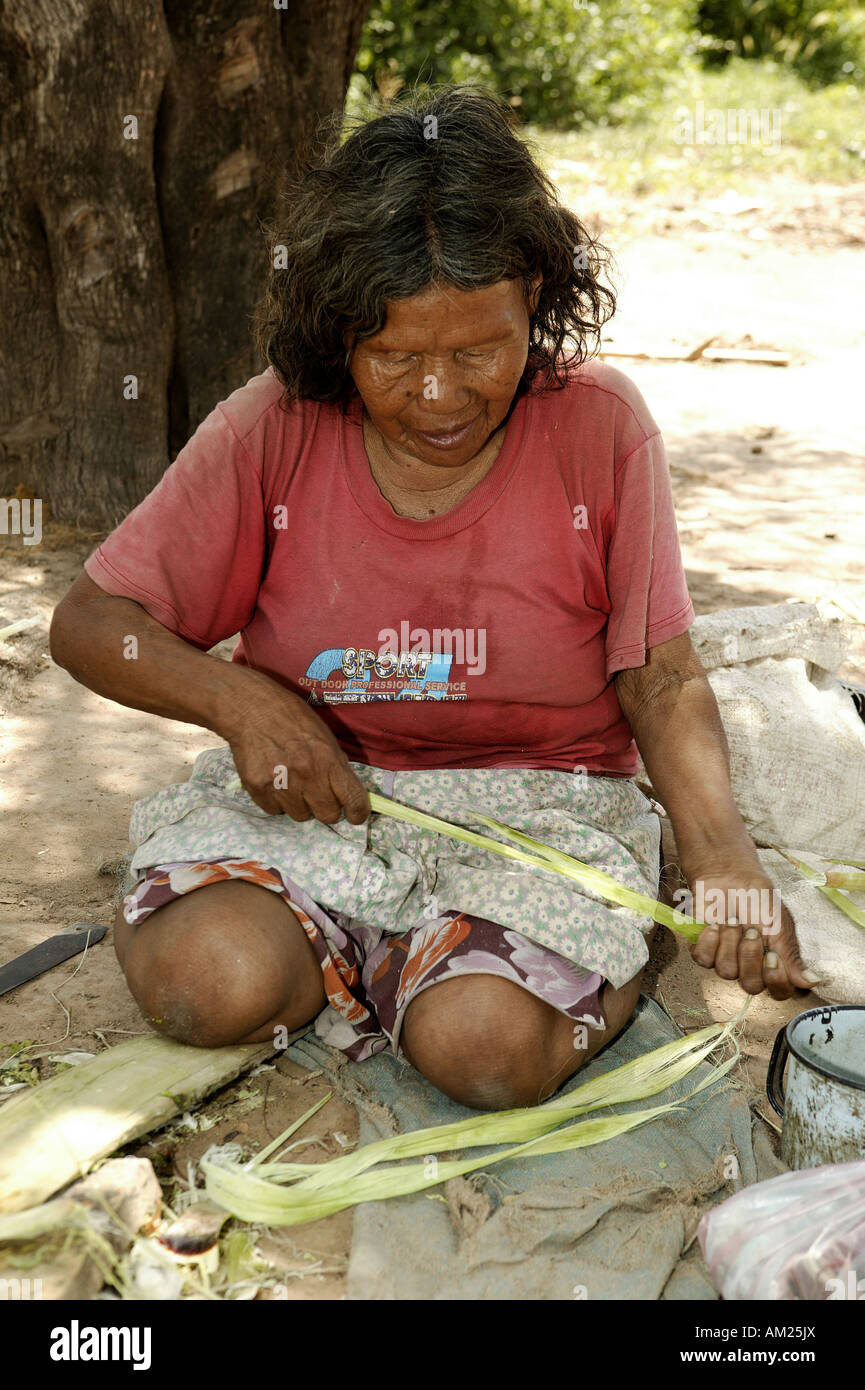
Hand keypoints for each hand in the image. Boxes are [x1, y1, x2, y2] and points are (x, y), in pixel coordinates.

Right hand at [216, 670, 369, 824]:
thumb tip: (345, 791)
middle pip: (328, 815)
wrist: (252, 709)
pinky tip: (274, 780)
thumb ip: (336, 765)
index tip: (355, 815)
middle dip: (326, 807)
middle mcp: (308, 776)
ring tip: (292, 782)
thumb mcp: (324, 737)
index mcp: (329, 760)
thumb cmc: (292, 718)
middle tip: (319, 794)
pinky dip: (277, 801)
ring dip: (300, 804)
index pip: (353, 799)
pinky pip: (275, 811)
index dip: (358, 812)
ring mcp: (282, 785)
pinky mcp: (258, 789)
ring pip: (301, 815)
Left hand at [688, 866, 818, 998]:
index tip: (772, 955)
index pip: (779, 992)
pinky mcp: (703, 950)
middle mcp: (750, 968)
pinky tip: (714, 924)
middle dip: (750, 956)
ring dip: (730, 942)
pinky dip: (709, 940)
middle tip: (751, 931)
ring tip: (733, 921)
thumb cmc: (759, 899)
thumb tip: (813, 982)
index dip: (775, 979)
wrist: (730, 876)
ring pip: (726, 972)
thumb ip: (792, 955)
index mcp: (774, 964)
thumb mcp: (780, 925)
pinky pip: (703, 960)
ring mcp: (725, 960)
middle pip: (751, 986)